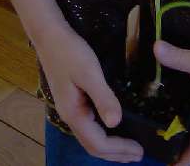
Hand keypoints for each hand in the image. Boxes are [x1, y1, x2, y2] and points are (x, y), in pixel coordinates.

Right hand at [35, 23, 143, 162]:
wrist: (50, 34)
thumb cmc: (70, 52)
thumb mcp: (89, 72)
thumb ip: (102, 97)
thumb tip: (116, 123)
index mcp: (74, 113)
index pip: (97, 143)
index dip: (118, 150)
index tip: (139, 150)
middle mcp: (70, 116)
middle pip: (93, 145)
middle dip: (115, 154)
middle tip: (138, 155)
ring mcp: (69, 108)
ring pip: (90, 136)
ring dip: (109, 145)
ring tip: (128, 147)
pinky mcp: (72, 99)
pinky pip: (89, 125)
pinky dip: (103, 132)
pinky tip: (111, 126)